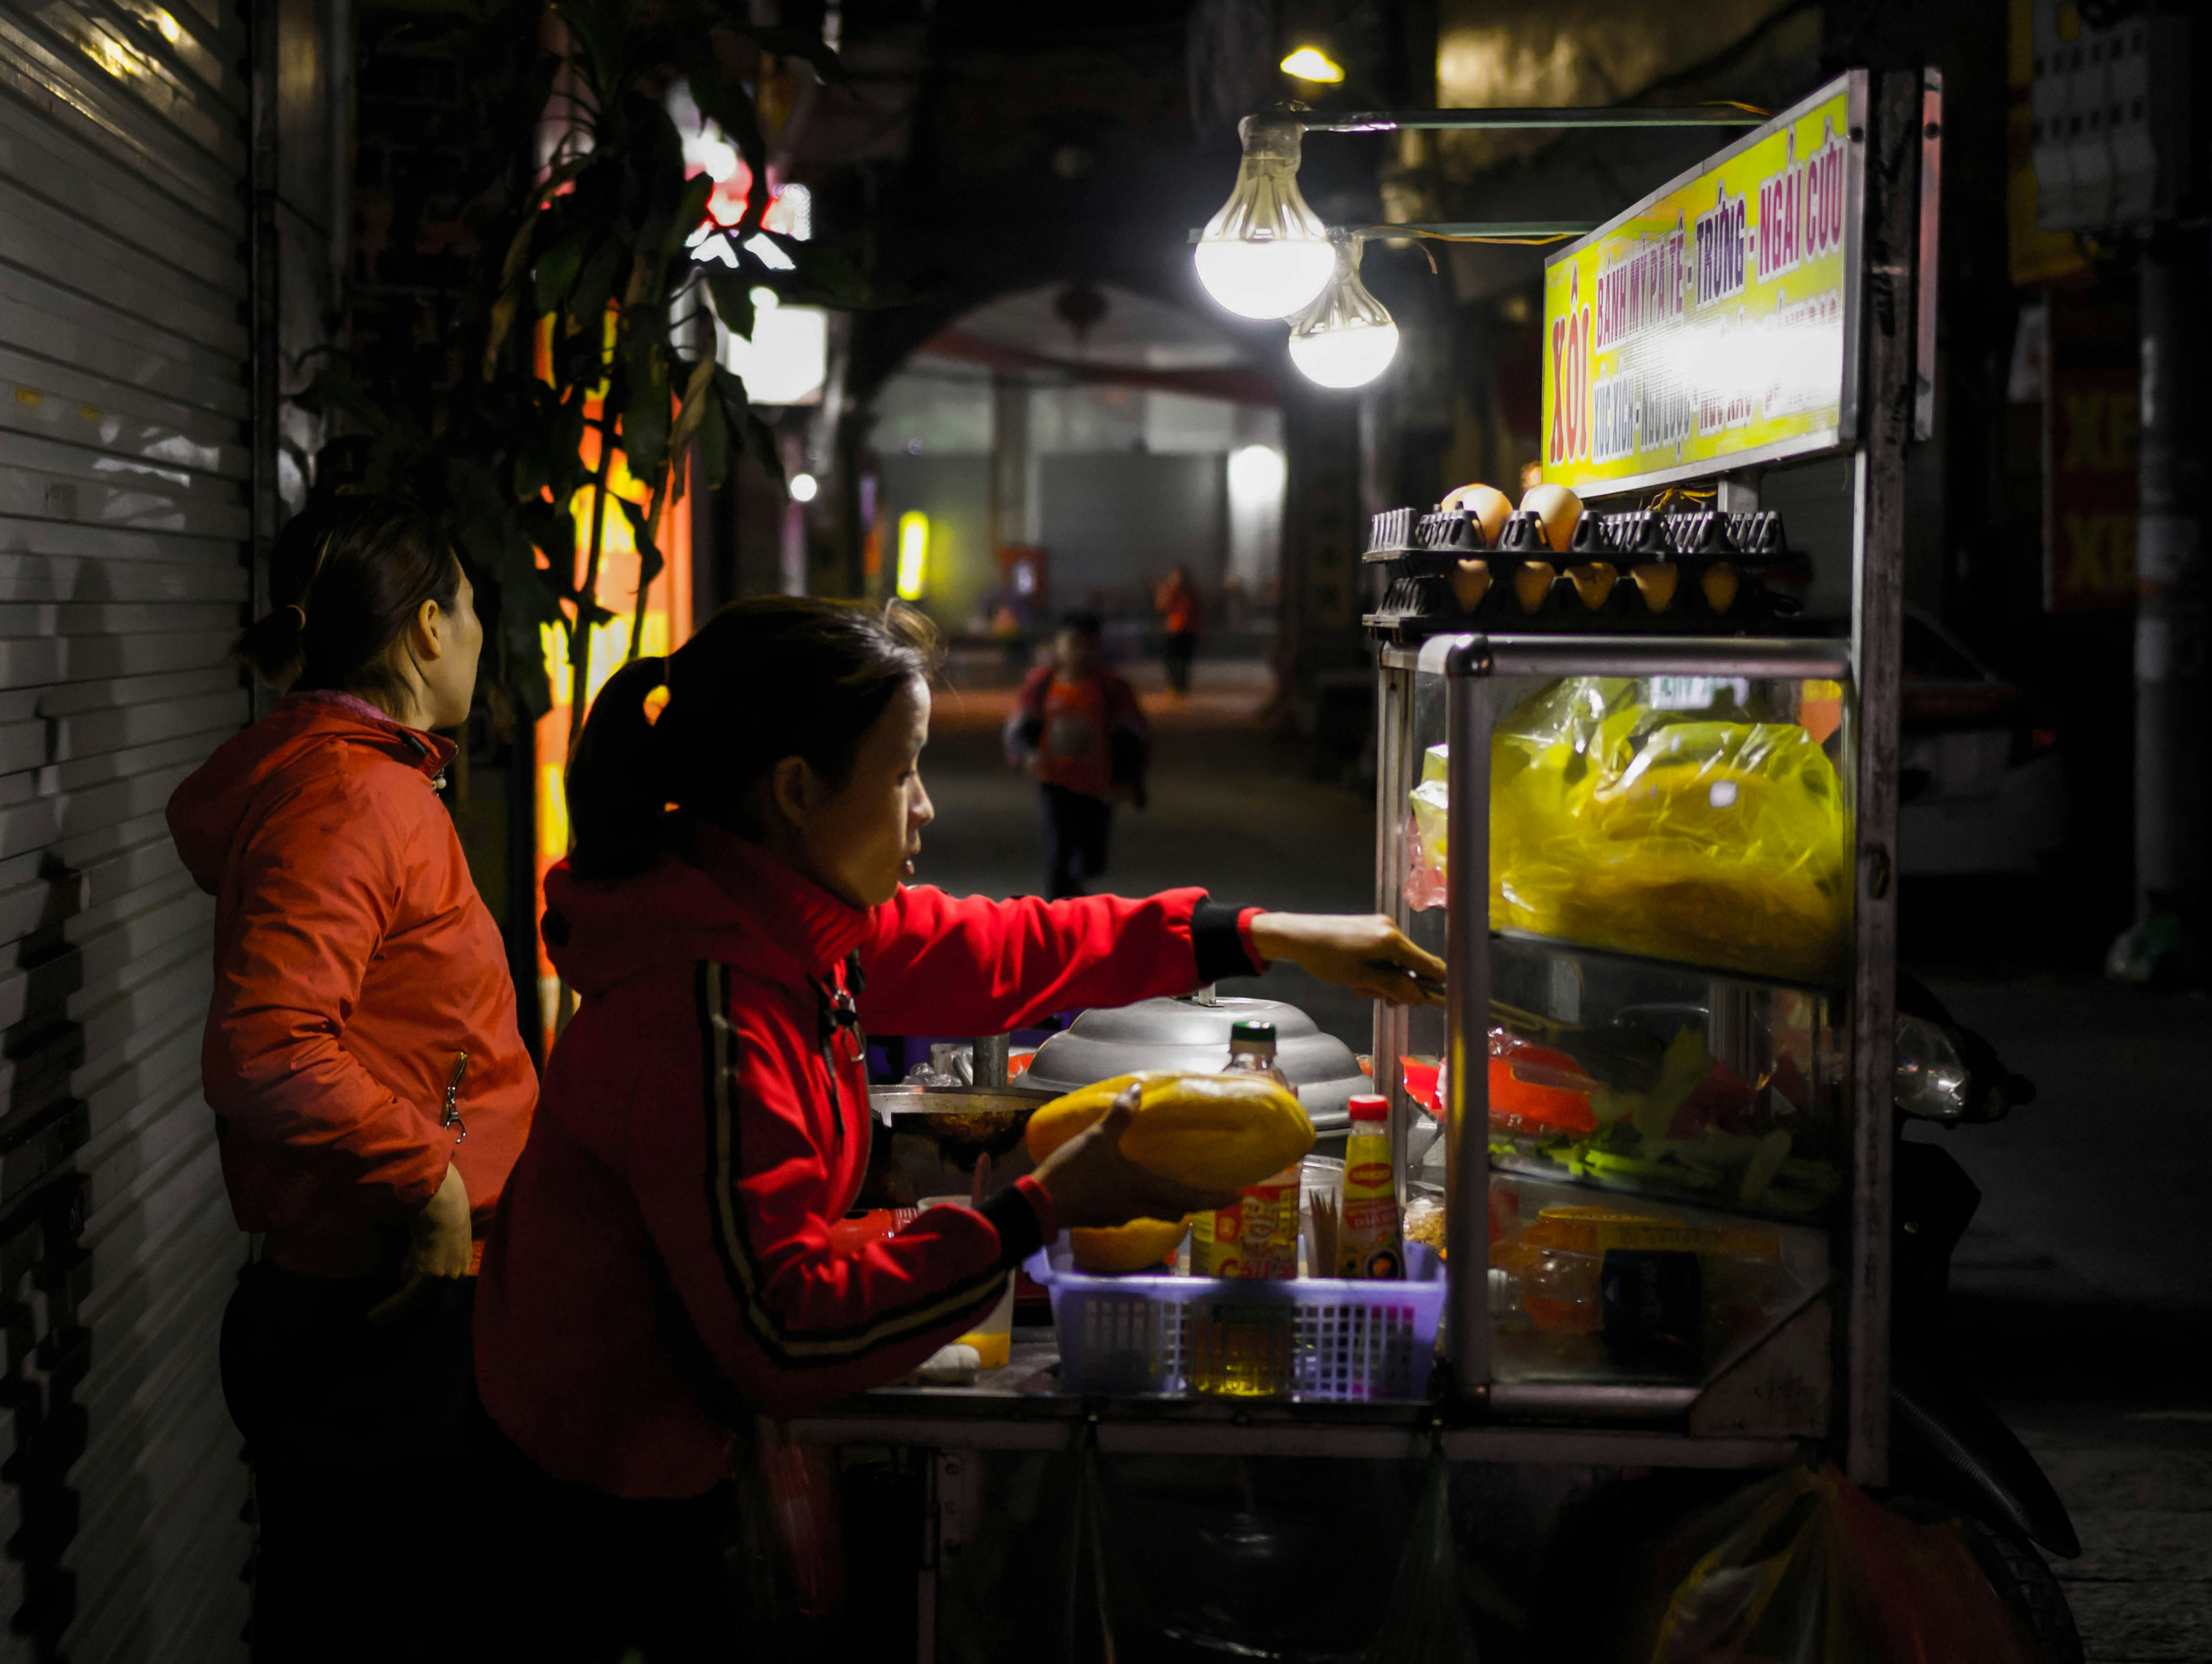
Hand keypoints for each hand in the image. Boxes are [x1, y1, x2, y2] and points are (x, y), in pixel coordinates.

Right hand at [369, 1162, 470, 1323]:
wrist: (438, 1190)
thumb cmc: (432, 1199)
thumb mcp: (428, 1227)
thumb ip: (421, 1248)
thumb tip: (406, 1269)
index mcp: (460, 1254)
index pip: (437, 1282)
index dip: (415, 1294)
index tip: (397, 1300)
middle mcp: (458, 1266)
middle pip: (428, 1295)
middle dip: (404, 1306)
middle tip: (381, 1317)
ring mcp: (448, 1272)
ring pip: (417, 1299)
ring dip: (392, 1311)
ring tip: (373, 1319)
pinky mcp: (433, 1275)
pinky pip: (408, 1297)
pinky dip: (389, 1308)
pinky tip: (372, 1316)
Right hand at [1030, 1086, 1241, 1228]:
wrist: (1042, 1206)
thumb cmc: (1076, 1172)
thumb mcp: (1098, 1139)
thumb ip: (1120, 1116)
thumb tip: (1137, 1090)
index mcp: (1146, 1187)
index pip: (1190, 1196)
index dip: (1214, 1197)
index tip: (1238, 1196)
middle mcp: (1141, 1206)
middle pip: (1179, 1208)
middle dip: (1199, 1202)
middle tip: (1214, 1193)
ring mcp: (1123, 1216)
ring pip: (1159, 1212)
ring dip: (1173, 1204)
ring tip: (1178, 1189)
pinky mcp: (1106, 1219)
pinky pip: (1137, 1212)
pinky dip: (1147, 1204)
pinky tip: (1138, 1192)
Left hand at [1248, 912, 1445, 1006]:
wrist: (1297, 936)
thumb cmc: (1325, 958)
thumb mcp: (1360, 978)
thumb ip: (1393, 986)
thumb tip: (1420, 997)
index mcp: (1392, 940)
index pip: (1431, 965)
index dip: (1434, 987)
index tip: (1430, 1006)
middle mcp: (1392, 929)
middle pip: (1415, 966)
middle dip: (1403, 987)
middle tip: (1383, 1002)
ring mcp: (1382, 927)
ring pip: (1399, 962)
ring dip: (1388, 981)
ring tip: (1362, 990)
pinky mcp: (1372, 928)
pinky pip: (1387, 953)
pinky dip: (1380, 969)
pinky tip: (1361, 979)